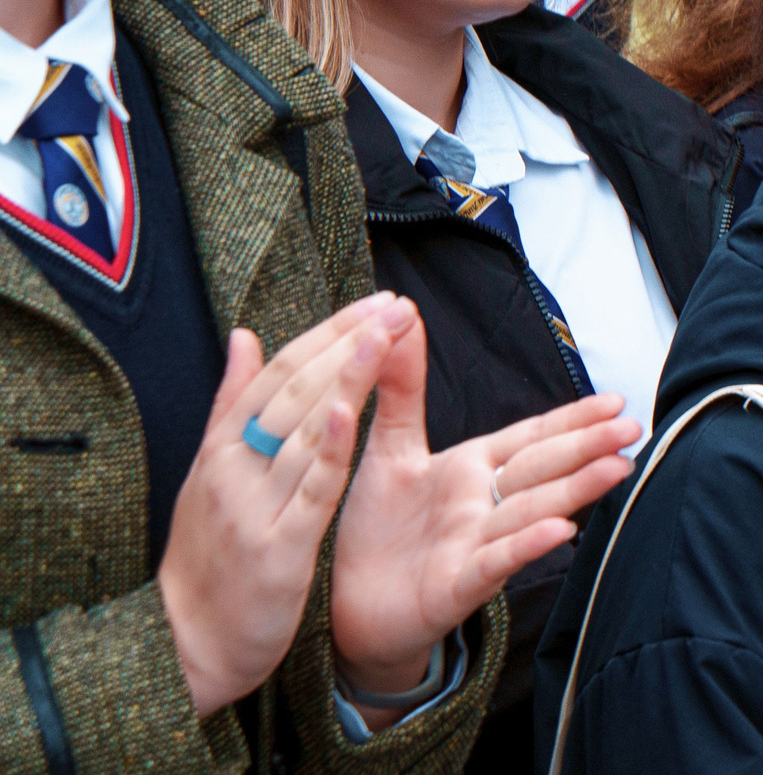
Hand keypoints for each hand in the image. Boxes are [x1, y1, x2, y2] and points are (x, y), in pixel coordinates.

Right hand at [159, 294, 412, 714]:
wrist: (184, 643)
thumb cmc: (207, 555)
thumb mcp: (210, 473)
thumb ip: (232, 403)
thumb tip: (245, 334)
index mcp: (222, 447)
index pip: (279, 373)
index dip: (329, 333)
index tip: (376, 302)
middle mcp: (234, 468)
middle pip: (295, 391)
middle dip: (348, 342)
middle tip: (394, 305)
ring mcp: (254, 507)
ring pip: (305, 429)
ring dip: (348, 376)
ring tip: (385, 332)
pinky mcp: (277, 549)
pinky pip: (309, 491)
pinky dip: (329, 447)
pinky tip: (352, 409)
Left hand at [330, 307, 640, 719]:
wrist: (348, 608)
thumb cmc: (378, 528)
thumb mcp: (389, 448)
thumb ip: (401, 386)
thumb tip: (402, 313)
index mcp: (472, 469)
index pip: (532, 437)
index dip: (573, 419)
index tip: (615, 400)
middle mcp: (483, 503)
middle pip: (543, 468)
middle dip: (588, 446)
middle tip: (635, 427)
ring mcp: (475, 544)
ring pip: (531, 509)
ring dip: (576, 490)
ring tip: (618, 469)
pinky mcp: (455, 587)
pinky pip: (494, 563)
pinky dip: (525, 547)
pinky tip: (560, 532)